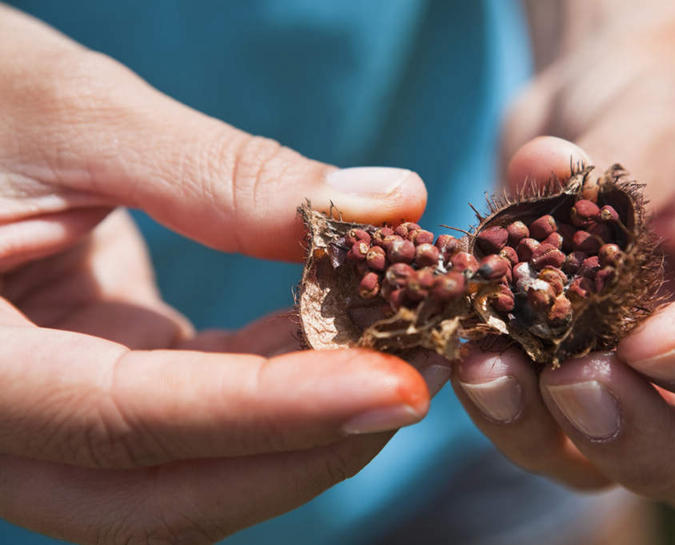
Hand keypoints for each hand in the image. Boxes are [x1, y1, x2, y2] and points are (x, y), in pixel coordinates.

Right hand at [0, 6, 439, 543]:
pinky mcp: (95, 387)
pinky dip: (273, 389)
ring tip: (396, 357)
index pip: (126, 420)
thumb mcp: (80, 118)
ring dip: (299, 430)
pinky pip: (193, 419)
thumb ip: (225, 174)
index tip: (393, 387)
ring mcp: (48, 415)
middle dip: (300, 451)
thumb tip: (388, 205)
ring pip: (184, 474)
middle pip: (158, 494)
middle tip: (416, 384)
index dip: (270, 412)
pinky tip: (337, 334)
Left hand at [453, 2, 674, 511]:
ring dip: (545, 431)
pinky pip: (538, 427)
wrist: (604, 106)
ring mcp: (641, 384)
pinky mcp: (565, 380)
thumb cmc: (665, 98)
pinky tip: (467, 355)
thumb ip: (614, 166)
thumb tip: (545, 174)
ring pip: (609, 460)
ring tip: (490, 367)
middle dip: (636, 436)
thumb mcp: (663, 115)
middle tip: (571, 383)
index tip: (652, 341)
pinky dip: (500, 406)